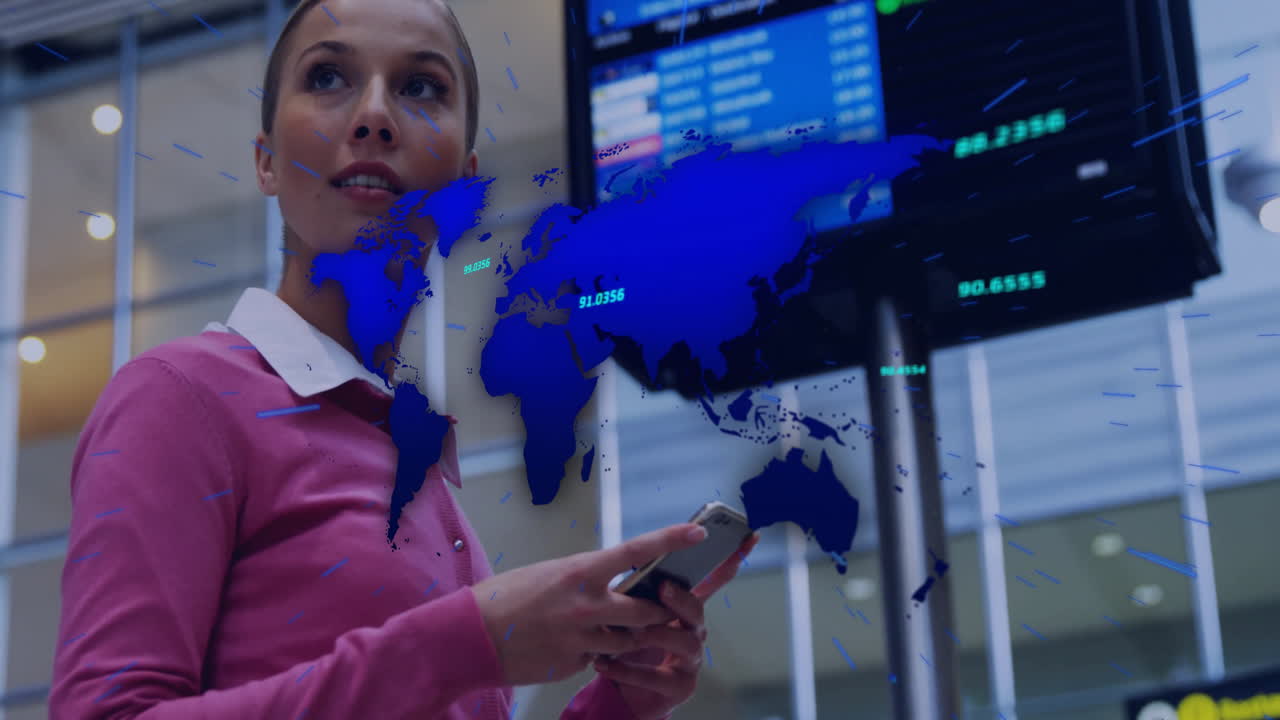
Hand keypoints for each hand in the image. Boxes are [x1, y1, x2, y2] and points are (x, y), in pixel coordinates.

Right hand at [471, 523, 712, 685]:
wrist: (471, 637)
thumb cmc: (504, 599)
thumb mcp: (548, 575)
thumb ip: (583, 579)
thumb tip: (608, 583)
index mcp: (580, 572)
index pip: (636, 551)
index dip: (671, 540)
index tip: (697, 534)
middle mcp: (587, 605)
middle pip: (647, 610)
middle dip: (659, 611)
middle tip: (663, 608)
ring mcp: (583, 638)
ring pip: (630, 641)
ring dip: (629, 636)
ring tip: (612, 628)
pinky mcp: (575, 664)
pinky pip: (600, 658)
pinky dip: (597, 653)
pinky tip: (574, 646)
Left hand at [593, 532, 760, 719]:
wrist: (623, 691)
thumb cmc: (630, 644)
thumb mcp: (631, 610)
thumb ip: (638, 588)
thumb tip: (627, 557)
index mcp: (684, 607)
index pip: (712, 579)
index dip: (731, 559)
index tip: (747, 536)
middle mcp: (693, 631)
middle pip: (697, 610)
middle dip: (682, 598)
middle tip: (663, 588)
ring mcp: (690, 659)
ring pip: (684, 643)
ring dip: (658, 635)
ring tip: (632, 633)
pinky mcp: (679, 687)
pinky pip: (656, 677)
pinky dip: (627, 669)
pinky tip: (603, 663)